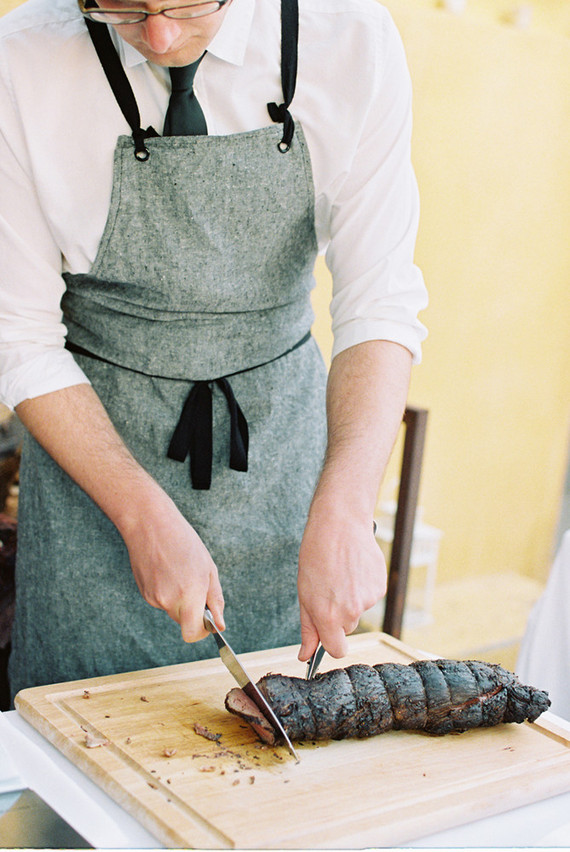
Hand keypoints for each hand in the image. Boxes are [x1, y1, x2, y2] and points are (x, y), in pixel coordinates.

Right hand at [121, 488, 224, 642]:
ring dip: (179, 597)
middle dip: (192, 610)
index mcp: (189, 595)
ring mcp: (153, 597)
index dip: (201, 631)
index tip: (207, 621)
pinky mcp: (143, 591)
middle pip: (183, 621)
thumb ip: (214, 599)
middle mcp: (169, 601)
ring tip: (179, 570)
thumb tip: (220, 624)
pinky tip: (166, 569)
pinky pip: (160, 599)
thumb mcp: (208, 568)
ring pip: (172, 609)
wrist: (149, 524)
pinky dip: (166, 590)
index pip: (192, 633)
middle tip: (195, 583)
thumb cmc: (183, 541)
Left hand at [297, 509, 386, 661]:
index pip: (338, 651)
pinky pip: (370, 596)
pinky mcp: (380, 587)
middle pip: (347, 628)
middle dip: (338, 615)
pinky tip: (353, 569)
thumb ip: (308, 629)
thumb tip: (305, 656)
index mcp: (329, 616)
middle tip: (328, 589)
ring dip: (351, 598)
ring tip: (340, 574)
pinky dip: (363, 587)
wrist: (339, 524)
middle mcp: (351, 612)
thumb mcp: (304, 593)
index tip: (327, 633)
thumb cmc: (316, 555)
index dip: (331, 643)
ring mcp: (369, 600)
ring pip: (358, 610)